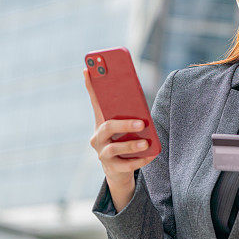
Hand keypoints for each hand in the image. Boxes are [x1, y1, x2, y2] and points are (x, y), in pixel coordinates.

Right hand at [83, 67, 156, 184]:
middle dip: (124, 124)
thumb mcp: (124, 126)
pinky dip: (140, 160)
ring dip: (131, 145)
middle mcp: (97, 138)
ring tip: (146, 142)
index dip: (90, 86)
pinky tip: (151, 155)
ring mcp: (103, 154)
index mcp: (100, 123)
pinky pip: (126, 165)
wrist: (118, 170)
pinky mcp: (112, 169)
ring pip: (114, 149)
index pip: (95, 102)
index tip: (88, 69)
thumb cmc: (123, 141)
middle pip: (107, 128)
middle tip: (141, 123)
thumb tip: (138, 98)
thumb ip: (128, 113)